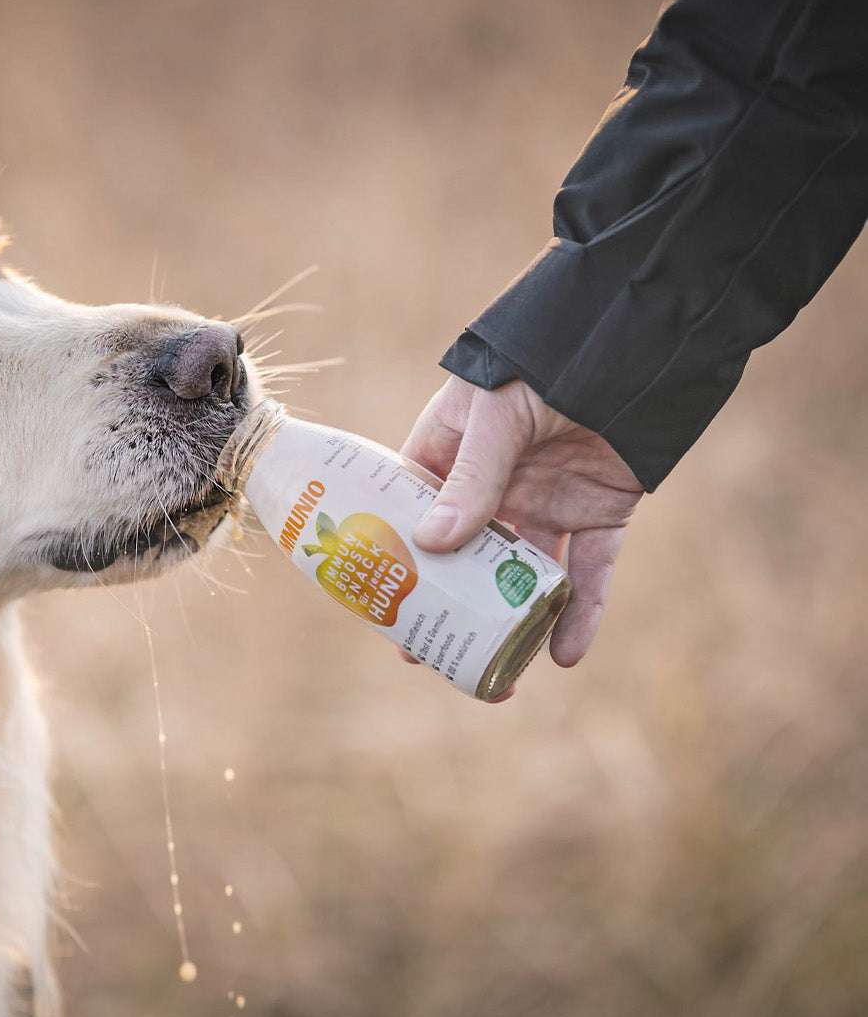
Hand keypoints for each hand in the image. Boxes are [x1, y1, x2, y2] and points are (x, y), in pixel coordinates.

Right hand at [400, 375, 643, 670]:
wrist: (630, 340)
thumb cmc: (540, 364)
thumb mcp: (494, 418)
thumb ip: (471, 479)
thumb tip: (430, 546)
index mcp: (449, 458)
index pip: (412, 522)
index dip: (397, 570)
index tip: (386, 616)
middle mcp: (494, 487)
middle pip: (464, 562)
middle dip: (452, 612)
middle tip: (433, 660)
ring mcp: (547, 502)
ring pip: (523, 578)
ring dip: (514, 625)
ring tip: (503, 675)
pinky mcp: (599, 513)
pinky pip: (589, 571)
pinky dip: (581, 614)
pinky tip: (565, 654)